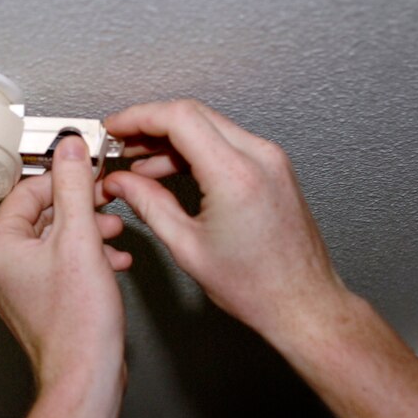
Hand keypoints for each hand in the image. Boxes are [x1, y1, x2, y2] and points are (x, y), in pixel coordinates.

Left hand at [0, 136, 129, 386]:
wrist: (86, 374)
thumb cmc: (77, 322)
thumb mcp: (80, 238)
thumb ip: (74, 187)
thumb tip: (70, 151)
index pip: (26, 192)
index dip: (62, 178)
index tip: (87, 173)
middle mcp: (1, 267)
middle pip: (41, 216)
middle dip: (79, 208)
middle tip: (104, 202)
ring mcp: (18, 288)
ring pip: (54, 241)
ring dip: (87, 232)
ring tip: (112, 232)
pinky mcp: (39, 302)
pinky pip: (59, 266)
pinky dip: (85, 257)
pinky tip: (111, 260)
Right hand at [103, 100, 344, 335]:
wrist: (301, 303)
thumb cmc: (257, 286)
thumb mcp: (187, 247)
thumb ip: (148, 205)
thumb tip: (122, 183)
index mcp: (235, 176)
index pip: (178, 118)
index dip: (138, 117)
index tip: (115, 127)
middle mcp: (258, 159)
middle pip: (192, 114)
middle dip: (149, 124)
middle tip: (120, 142)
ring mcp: (269, 160)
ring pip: (208, 125)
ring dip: (170, 138)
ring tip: (139, 162)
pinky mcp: (272, 168)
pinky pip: (225, 142)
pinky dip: (193, 149)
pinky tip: (170, 169)